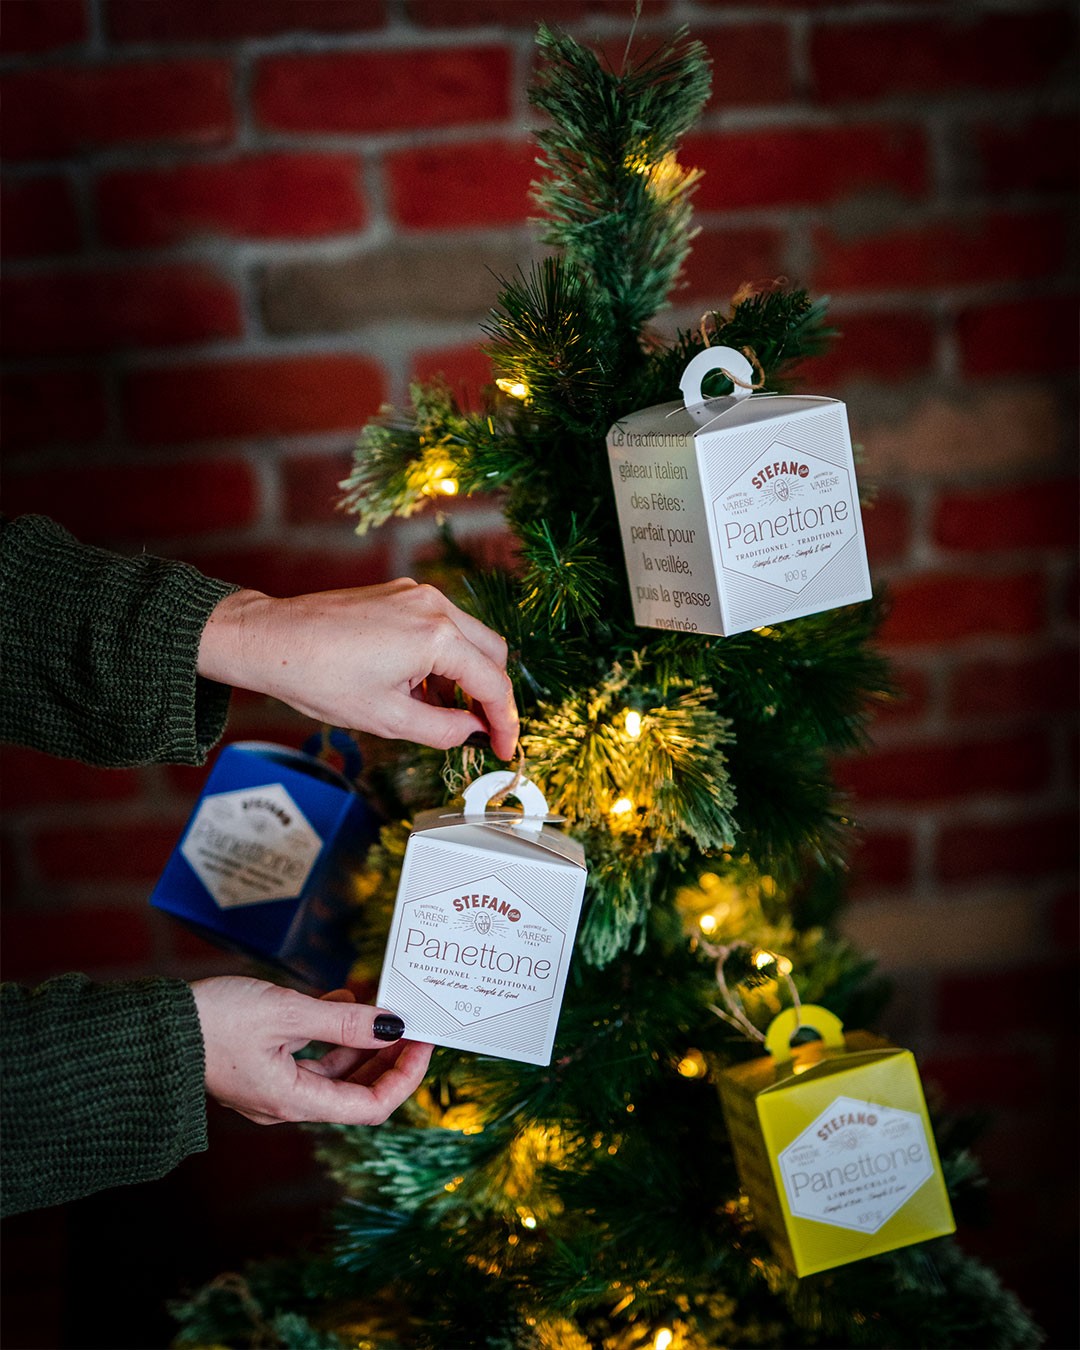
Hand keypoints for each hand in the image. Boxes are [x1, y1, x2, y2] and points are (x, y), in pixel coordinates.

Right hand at [190, 976, 432, 1125]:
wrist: (154, 1028)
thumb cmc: (214, 1022)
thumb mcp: (286, 1013)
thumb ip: (343, 1021)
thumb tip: (391, 1025)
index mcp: (294, 1101)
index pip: (370, 1107)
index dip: (404, 1077)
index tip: (423, 1042)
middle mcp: (286, 1101)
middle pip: (356, 1090)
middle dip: (388, 1057)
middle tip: (411, 1022)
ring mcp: (272, 1085)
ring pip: (334, 1070)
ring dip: (361, 1040)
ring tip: (381, 1004)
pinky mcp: (261, 1065)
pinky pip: (309, 1054)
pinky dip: (331, 1031)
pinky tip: (341, 999)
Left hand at [197, 580, 518, 760]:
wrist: (270, 640)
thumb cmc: (318, 677)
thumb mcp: (387, 718)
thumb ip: (443, 730)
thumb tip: (472, 732)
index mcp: (436, 637)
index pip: (492, 683)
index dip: (505, 721)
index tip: (505, 747)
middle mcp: (434, 606)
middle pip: (492, 653)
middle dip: (492, 694)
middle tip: (484, 731)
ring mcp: (417, 595)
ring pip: (469, 637)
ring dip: (466, 676)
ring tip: (443, 713)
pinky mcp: (400, 594)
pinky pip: (441, 626)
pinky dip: (443, 657)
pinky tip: (420, 686)